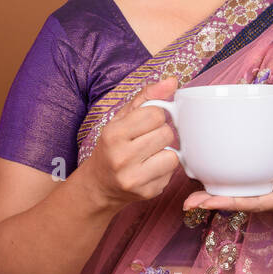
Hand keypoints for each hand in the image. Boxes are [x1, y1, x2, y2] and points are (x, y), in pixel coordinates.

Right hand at [82, 77, 181, 209]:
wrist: (100, 185)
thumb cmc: (112, 147)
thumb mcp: (121, 119)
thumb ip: (146, 97)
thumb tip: (172, 81)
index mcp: (113, 134)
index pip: (155, 114)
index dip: (155, 116)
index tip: (145, 123)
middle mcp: (121, 157)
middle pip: (166, 134)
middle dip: (161, 134)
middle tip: (147, 140)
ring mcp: (134, 178)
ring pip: (172, 155)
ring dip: (165, 153)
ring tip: (149, 155)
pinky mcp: (148, 192)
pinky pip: (171, 174)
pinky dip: (164, 169)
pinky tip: (149, 169)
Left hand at [181, 149, 272, 229]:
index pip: (250, 201)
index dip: (225, 202)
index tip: (202, 202)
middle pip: (239, 201)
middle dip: (212, 202)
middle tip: (185, 201)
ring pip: (242, 196)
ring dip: (219, 195)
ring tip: (193, 192)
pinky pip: (252, 189)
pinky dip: (234, 185)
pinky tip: (221, 178)